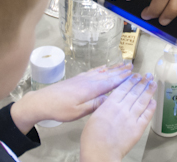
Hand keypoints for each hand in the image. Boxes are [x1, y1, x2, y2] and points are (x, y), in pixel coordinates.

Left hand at [10, 62, 133, 131]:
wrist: (42, 101)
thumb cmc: (61, 109)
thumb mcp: (79, 111)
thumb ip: (95, 104)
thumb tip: (111, 99)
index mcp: (91, 89)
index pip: (111, 82)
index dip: (123, 77)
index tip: (133, 73)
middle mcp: (89, 80)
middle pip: (108, 74)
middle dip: (120, 70)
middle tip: (131, 65)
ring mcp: (83, 78)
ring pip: (101, 71)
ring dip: (112, 68)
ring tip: (122, 64)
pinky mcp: (77, 79)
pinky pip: (93, 71)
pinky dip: (101, 69)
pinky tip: (103, 67)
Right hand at [80, 73, 155, 161]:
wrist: (100, 152)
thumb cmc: (93, 137)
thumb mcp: (95, 116)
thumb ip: (104, 107)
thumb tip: (109, 101)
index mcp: (110, 104)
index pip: (124, 88)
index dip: (131, 80)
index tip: (136, 75)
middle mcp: (122, 108)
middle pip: (135, 92)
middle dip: (142, 82)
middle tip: (148, 76)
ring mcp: (131, 117)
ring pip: (142, 101)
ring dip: (149, 91)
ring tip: (153, 84)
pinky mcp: (137, 128)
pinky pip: (146, 115)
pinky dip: (151, 107)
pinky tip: (153, 101)